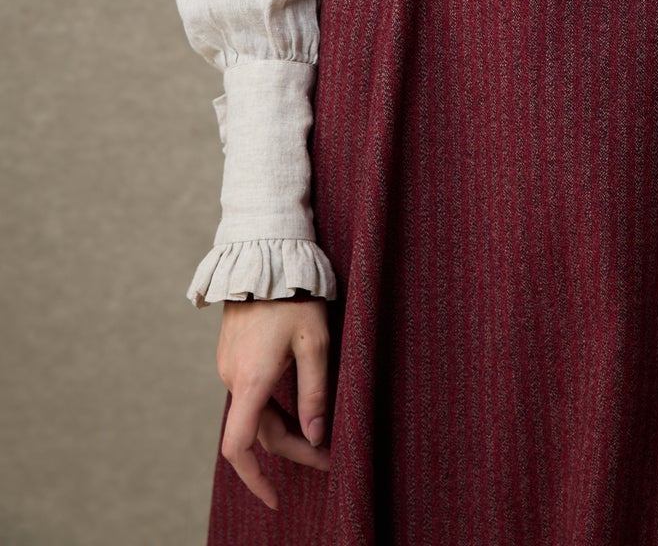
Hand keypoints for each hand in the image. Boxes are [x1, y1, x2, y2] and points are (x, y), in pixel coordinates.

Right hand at [216, 296, 330, 509]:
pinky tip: (297, 409)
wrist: (264, 255)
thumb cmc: (294, 296)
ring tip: (320, 437)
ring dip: (285, 432)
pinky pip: (251, 396)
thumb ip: (315, 392)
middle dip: (294, 451)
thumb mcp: (315, 342)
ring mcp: (229, 366)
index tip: (275, 500)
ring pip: (256, 414)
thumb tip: (316, 438)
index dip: (255, 480)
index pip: (240, 448)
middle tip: (329, 458)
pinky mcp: (233, 355)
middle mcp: (233, 378)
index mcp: (251, 380)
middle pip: (259, 434)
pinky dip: (273, 412)